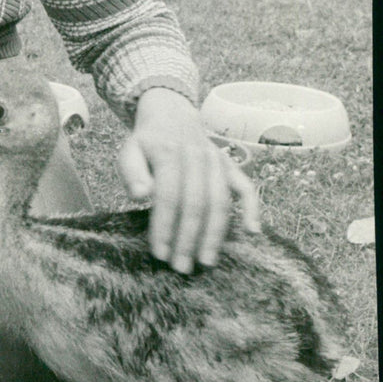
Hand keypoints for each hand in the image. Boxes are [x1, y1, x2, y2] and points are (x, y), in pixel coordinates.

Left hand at [117, 87, 259, 272]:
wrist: (171, 114)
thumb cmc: (147, 142)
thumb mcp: (129, 150)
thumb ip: (131, 172)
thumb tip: (141, 194)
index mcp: (168, 152)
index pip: (168, 196)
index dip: (165, 227)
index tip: (160, 254)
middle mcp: (196, 156)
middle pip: (196, 203)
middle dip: (188, 239)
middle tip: (181, 267)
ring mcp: (216, 161)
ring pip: (220, 201)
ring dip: (215, 234)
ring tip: (206, 261)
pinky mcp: (230, 165)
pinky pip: (246, 187)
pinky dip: (252, 208)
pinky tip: (253, 232)